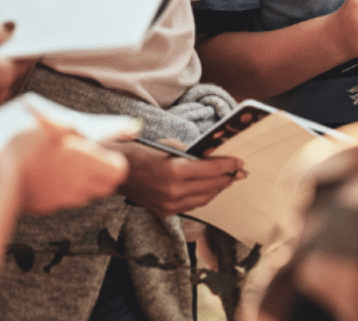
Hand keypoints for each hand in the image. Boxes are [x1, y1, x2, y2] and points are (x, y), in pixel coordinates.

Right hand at [10, 125, 128, 214]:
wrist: (1, 182)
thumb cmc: (26, 148)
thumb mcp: (55, 126)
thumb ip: (84, 126)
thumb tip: (121, 126)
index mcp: (87, 162)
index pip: (119, 169)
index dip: (116, 159)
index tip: (105, 150)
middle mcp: (81, 183)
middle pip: (108, 184)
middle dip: (104, 171)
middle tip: (90, 156)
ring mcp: (67, 198)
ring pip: (89, 193)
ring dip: (86, 181)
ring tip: (69, 164)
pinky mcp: (51, 207)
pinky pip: (68, 199)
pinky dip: (67, 190)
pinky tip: (52, 176)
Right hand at [113, 140, 244, 216]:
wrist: (118, 171)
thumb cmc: (141, 152)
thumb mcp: (168, 145)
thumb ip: (191, 152)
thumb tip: (211, 155)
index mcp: (175, 171)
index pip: (210, 170)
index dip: (227, 166)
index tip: (239, 162)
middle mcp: (174, 192)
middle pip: (210, 187)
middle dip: (227, 178)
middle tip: (239, 172)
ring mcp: (169, 205)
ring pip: (203, 199)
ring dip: (217, 189)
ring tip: (227, 181)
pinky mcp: (164, 212)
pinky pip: (191, 206)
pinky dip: (203, 197)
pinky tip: (209, 189)